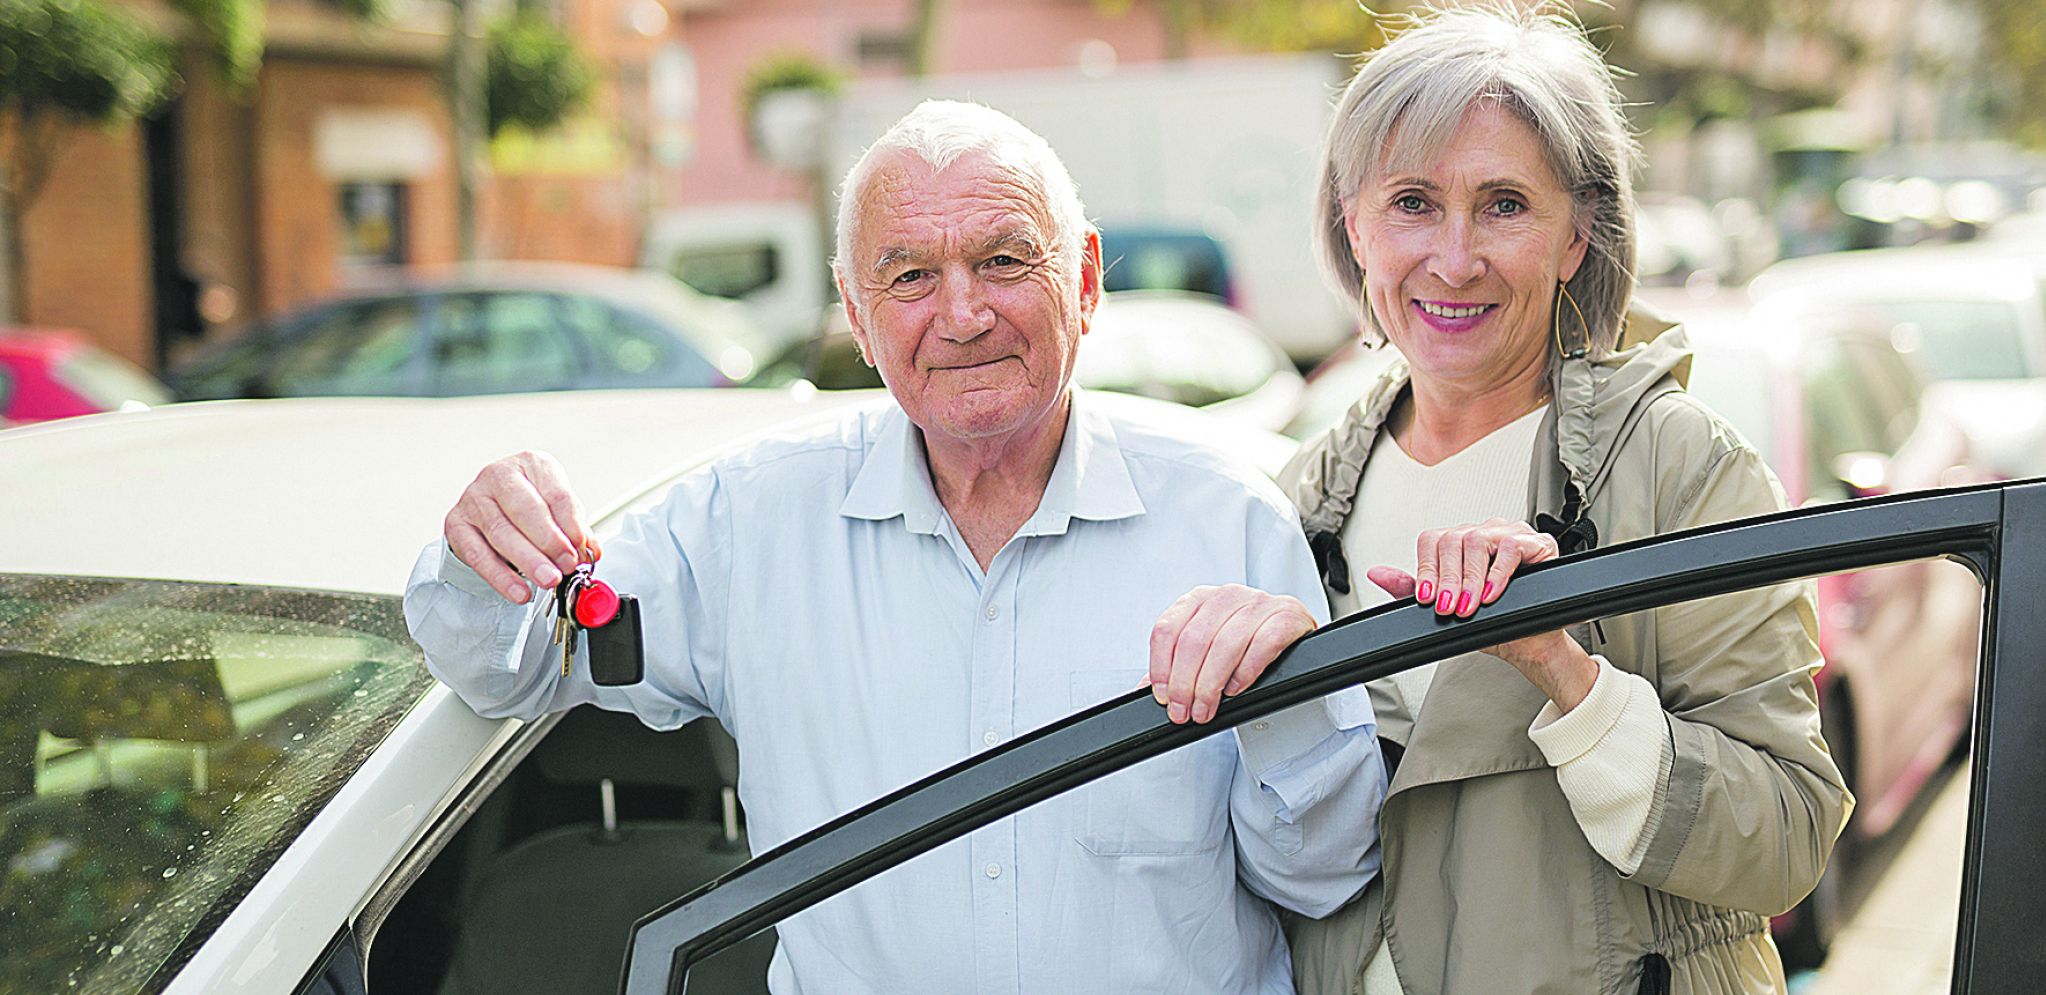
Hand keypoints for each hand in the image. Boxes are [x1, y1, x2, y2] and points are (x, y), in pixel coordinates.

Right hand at [443, 451, 600, 603]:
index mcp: (532, 464)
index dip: (571, 525)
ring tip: (549, 579)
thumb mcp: (557, 509)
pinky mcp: (456, 524)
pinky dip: (502, 577)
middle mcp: (499, 475)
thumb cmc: (528, 504)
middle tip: (567, 565)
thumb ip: (575, 528)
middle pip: (526, 510)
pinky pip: (479, 555)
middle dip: (549, 542)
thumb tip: (590, 551)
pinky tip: (520, 591)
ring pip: (502, 533)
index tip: (580, 549)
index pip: (556, 494)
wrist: (488, 506)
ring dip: (529, 561)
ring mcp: (474, 498)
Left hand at [1148, 585, 1316, 723]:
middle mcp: (1225, 596)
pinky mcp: (1284, 617)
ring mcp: (1256, 604)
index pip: (1167, 629)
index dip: (1161, 668)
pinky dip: (1244, 673)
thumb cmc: (1244, 637)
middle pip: (1193, 641)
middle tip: (1184, 712)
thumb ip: (1175, 664)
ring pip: (1224, 646)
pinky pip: (1261, 646)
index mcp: (1198, 599)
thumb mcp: (1205, 645)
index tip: (1163, 696)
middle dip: (1185, 684)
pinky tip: (1235, 689)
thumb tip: (1144, 689)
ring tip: (1205, 709)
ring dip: (1211, 686)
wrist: (1289, 626)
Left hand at [1366, 519, 1595, 709]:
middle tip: (1448, 607)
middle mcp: (1484, 532)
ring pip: (1477, 540)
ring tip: (1469, 605)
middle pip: (1452, 539)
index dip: (1426, 570)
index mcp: (1460, 542)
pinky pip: (1510, 547)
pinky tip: (1491, 595)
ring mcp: (1510, 533)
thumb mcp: (1444, 607)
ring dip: (1470, 579)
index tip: (1427, 598)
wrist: (1528, 643)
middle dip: (1446, 580)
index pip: (1432, 540)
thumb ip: (1410, 588)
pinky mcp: (1536, 542)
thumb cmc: (1492, 621)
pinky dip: (1497, 575)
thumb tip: (1376, 573)